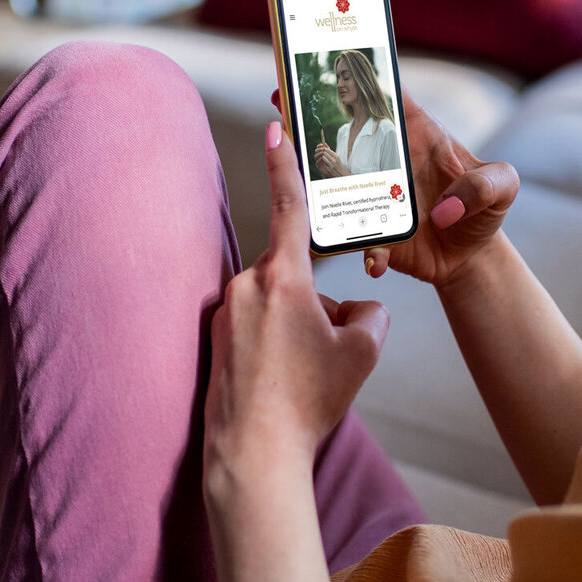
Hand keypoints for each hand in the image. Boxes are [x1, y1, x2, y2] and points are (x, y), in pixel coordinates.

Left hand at [204, 121, 390, 478]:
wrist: (252, 454)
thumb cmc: (308, 402)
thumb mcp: (362, 352)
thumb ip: (368, 314)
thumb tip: (351, 309)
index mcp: (283, 278)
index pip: (289, 208)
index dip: (286, 166)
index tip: (274, 128)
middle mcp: (246, 286)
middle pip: (296, 275)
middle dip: (318, 305)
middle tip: (326, 356)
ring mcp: (225, 313)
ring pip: (277, 305)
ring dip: (296, 329)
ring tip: (302, 380)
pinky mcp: (213, 339)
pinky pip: (256, 328)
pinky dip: (275, 348)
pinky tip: (282, 385)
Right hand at [272, 88, 517, 286]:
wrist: (471, 256)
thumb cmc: (485, 208)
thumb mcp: (502, 187)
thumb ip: (486, 185)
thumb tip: (447, 208)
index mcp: (415, 135)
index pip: (385, 96)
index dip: (358, 76)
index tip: (331, 63)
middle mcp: (386, 160)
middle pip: (342, 133)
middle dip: (309, 120)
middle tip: (284, 110)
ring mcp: (373, 194)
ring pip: (332, 182)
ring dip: (313, 185)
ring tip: (306, 193)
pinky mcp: (370, 231)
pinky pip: (350, 236)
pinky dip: (357, 247)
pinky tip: (374, 261)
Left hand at [313, 142, 346, 178]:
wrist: (342, 173)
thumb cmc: (338, 164)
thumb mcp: (337, 158)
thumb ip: (332, 153)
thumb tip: (326, 147)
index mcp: (336, 156)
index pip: (328, 150)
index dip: (325, 149)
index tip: (323, 150)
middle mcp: (334, 160)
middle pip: (325, 153)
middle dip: (323, 153)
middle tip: (322, 153)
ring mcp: (331, 165)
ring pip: (323, 158)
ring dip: (323, 158)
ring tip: (324, 158)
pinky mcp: (329, 169)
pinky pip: (324, 164)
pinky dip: (324, 163)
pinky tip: (325, 164)